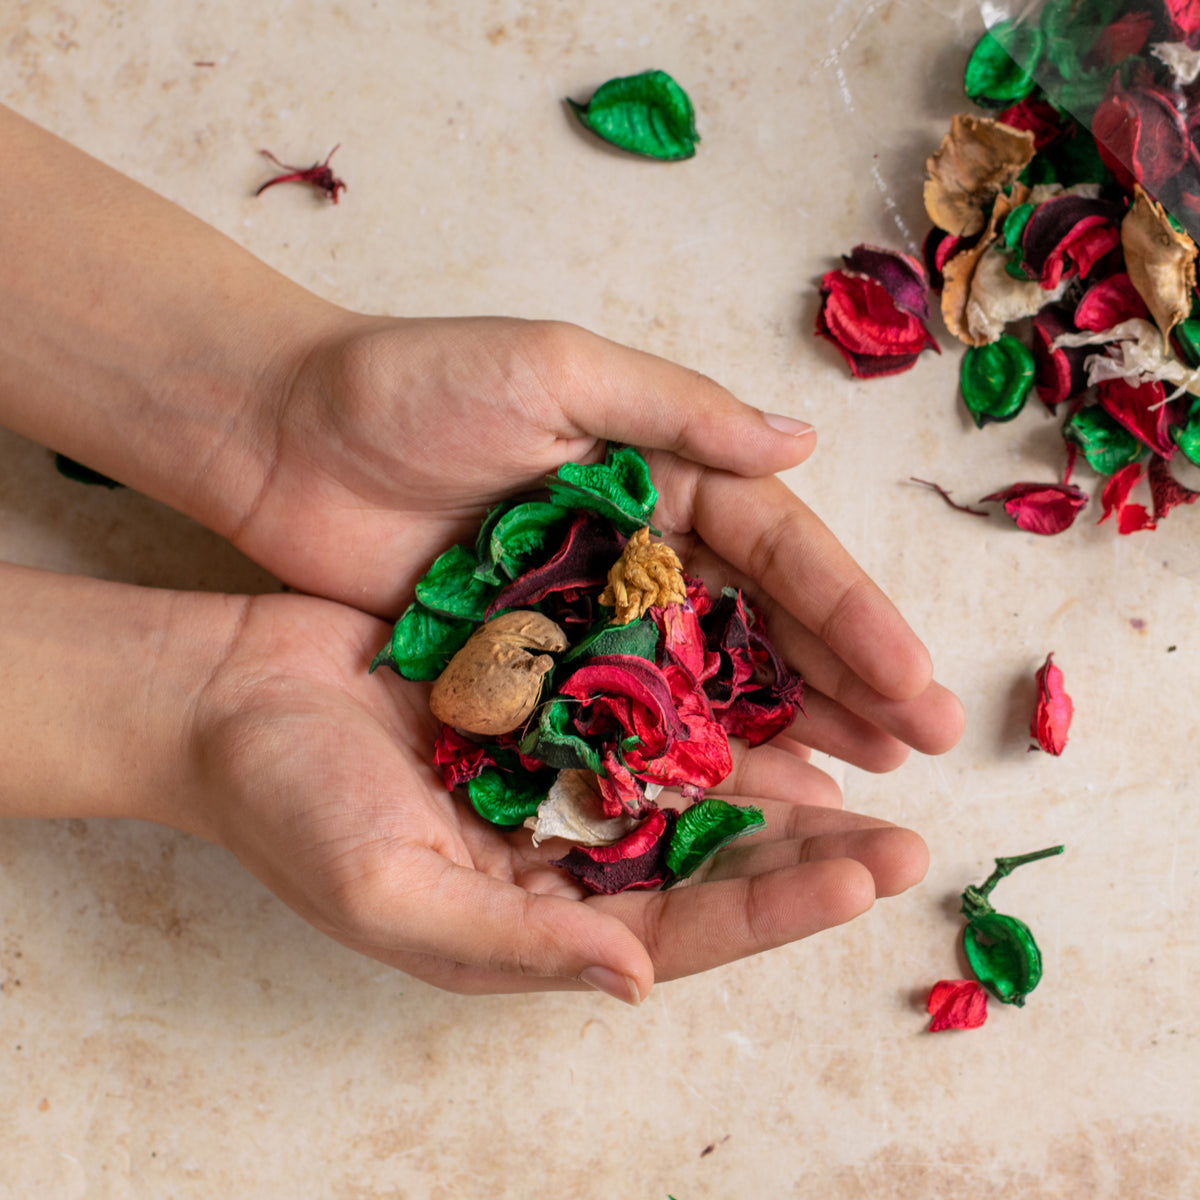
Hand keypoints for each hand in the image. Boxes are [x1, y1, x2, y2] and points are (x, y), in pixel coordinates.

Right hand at [191, 588, 929, 1001]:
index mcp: (532, 920)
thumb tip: (638, 983)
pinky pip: (646, 712)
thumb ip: (518, 947)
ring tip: (871, 769)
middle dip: (806, 858)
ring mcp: (556, 775)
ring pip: (692, 791)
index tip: (864, 878)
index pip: (678, 930)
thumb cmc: (290, 806)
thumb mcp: (394, 894)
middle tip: (905, 837)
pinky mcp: (546, 702)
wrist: (232, 695)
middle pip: (707, 867)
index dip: (773, 911)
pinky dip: (709, 708)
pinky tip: (775, 694)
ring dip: (779, 785)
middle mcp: (560, 855)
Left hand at [234, 314, 962, 770]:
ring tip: (858, 783)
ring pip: (708, 677)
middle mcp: (645, 543)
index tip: (914, 682)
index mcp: (665, 469)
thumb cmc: (411, 388)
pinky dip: (681, 749)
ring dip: (785, 726)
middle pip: (764, 622)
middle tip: (917, 749)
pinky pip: (625, 712)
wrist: (280, 438)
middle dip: (846, 681)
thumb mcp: (552, 369)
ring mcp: (592, 609)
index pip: (782, 548)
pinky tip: (737, 792)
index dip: (854, 615)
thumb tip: (806, 439)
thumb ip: (677, 411)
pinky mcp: (536, 659)